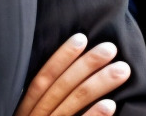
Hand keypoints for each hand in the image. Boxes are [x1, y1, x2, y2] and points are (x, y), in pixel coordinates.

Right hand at [14, 34, 131, 115]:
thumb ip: (44, 103)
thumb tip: (71, 75)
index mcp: (25, 112)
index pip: (41, 79)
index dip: (60, 57)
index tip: (81, 37)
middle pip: (60, 89)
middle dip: (87, 65)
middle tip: (110, 48)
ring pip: (71, 105)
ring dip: (98, 85)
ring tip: (121, 70)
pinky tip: (111, 106)